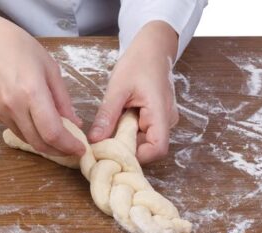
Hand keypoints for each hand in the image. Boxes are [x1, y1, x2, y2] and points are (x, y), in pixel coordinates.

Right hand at [0, 9, 83, 155]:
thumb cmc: (17, 47)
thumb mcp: (49, 67)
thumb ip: (62, 99)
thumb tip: (74, 123)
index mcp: (32, 92)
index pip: (52, 132)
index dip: (69, 146)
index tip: (81, 149)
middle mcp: (14, 107)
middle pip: (39, 143)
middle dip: (59, 151)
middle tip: (72, 149)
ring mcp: (1, 112)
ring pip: (27, 140)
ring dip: (45, 145)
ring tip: (60, 138)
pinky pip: (16, 131)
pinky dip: (31, 134)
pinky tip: (40, 126)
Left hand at [88, 21, 178, 163]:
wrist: (152, 48)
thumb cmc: (138, 63)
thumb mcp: (117, 88)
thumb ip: (107, 115)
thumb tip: (94, 140)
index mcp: (160, 112)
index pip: (157, 149)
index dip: (137, 156)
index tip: (113, 151)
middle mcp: (167, 120)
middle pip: (149, 147)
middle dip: (126, 148)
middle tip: (103, 141)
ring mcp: (163, 119)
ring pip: (144, 140)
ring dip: (125, 139)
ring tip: (109, 128)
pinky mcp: (156, 118)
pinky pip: (143, 132)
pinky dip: (128, 131)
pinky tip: (116, 122)